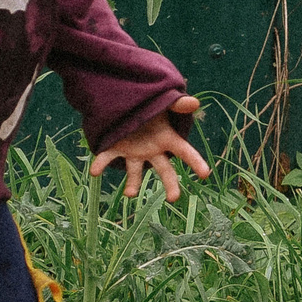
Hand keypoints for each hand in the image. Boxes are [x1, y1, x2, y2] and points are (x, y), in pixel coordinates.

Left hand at [92, 96, 209, 200]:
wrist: (128, 105)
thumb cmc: (152, 106)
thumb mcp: (165, 103)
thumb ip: (178, 104)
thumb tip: (195, 103)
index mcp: (167, 139)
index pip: (185, 152)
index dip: (196, 162)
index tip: (206, 174)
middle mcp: (152, 151)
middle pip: (165, 170)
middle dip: (170, 184)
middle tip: (174, 198)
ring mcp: (134, 153)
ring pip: (135, 172)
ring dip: (132, 183)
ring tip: (130, 194)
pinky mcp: (116, 149)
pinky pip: (108, 158)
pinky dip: (100, 164)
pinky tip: (95, 172)